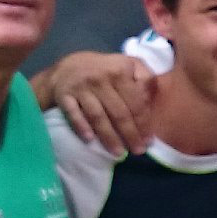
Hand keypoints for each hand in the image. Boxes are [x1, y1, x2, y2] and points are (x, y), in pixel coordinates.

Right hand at [42, 50, 159, 154]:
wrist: (68, 67)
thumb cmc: (105, 70)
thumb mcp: (128, 64)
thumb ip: (144, 77)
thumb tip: (151, 99)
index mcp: (120, 69)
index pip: (135, 101)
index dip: (143, 123)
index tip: (149, 140)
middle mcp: (101, 78)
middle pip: (119, 112)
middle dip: (130, 134)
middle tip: (137, 151)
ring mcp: (81, 87)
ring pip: (98, 116)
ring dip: (109, 137)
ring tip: (118, 153)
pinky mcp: (64, 95)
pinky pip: (74, 114)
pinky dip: (82, 127)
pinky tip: (90, 140)